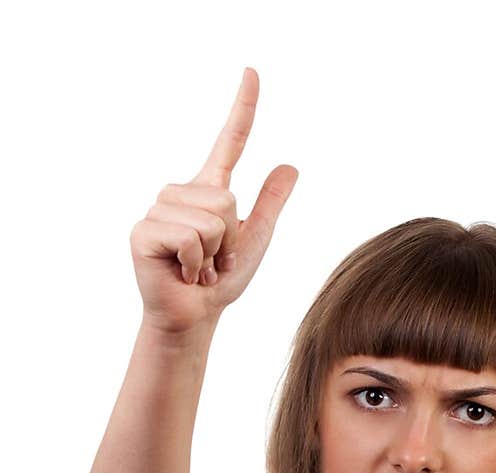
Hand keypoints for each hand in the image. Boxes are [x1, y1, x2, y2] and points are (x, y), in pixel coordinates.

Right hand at [129, 65, 298, 336]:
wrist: (193, 317)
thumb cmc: (220, 282)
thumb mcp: (254, 241)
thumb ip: (269, 204)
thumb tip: (291, 165)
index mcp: (209, 191)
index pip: (229, 141)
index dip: (243, 108)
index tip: (252, 71)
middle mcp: (181, 193)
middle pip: (226, 199)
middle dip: (228, 240)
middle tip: (212, 261)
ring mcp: (158, 209)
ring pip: (209, 220)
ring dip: (211, 255)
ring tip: (197, 267)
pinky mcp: (143, 231)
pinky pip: (188, 237)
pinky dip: (194, 263)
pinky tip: (182, 273)